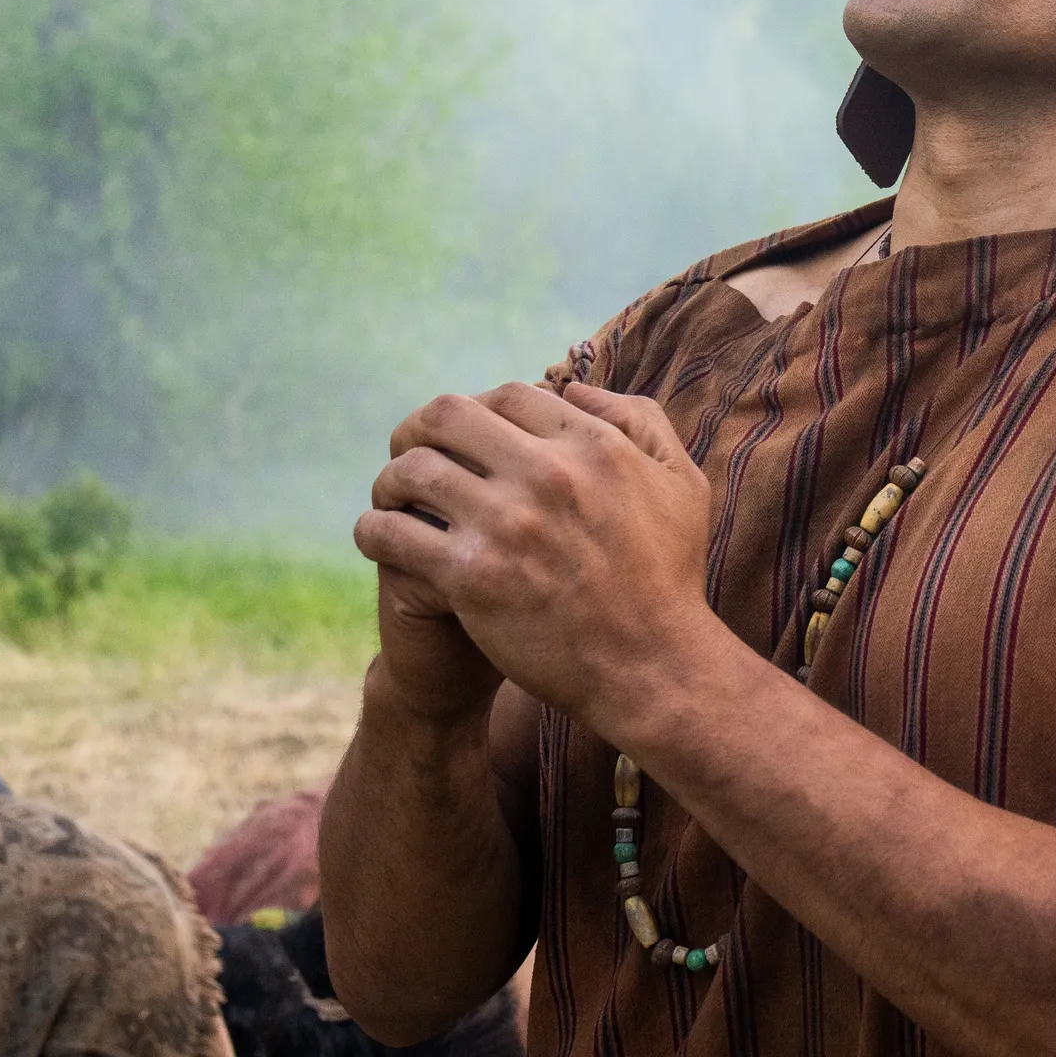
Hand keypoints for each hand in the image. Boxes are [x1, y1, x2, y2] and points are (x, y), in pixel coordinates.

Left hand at [355, 383, 723, 732]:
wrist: (652, 668)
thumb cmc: (669, 580)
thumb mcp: (681, 483)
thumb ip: (639, 421)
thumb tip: (577, 388)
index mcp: (593, 445)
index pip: (508, 395)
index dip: (479, 409)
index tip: (465, 437)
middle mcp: (547, 474)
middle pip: (447, 415)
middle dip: (418, 429)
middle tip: (408, 453)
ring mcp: (506, 525)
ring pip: (410, 470)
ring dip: (390, 481)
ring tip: (391, 501)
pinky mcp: (472, 577)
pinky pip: (392, 533)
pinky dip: (374, 530)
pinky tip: (379, 539)